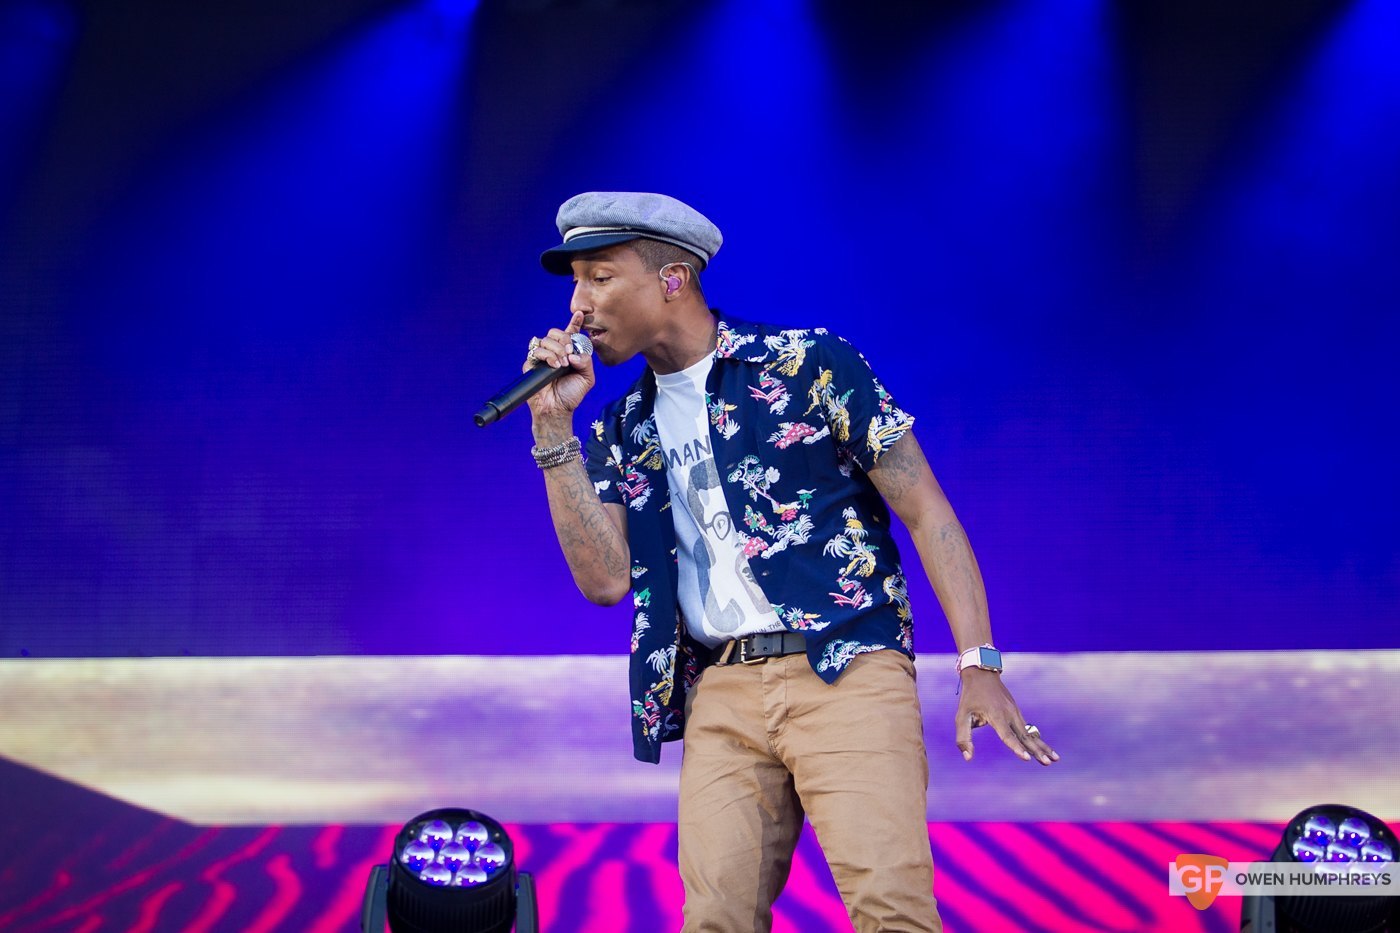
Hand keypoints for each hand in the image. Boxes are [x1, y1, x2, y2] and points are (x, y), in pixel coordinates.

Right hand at [525, 310, 595, 429]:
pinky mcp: (531, 365)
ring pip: (545, 340)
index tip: (581, 314)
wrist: (559, 409)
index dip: (575, 322)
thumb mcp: (587, 378)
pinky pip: (535, 352)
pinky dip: (548, 357)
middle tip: (569, 351)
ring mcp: (541, 358)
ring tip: (563, 364)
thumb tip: (573, 353)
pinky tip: (555, 366)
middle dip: (563, 339)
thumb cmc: (572, 394)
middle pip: (554, 332)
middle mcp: (554, 352)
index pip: (570, 333)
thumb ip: (586, 362)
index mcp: (568, 353)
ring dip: (556, 350)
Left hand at [955, 670, 1058, 765]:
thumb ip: (963, 738)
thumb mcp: (961, 716)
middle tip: (1048, 763)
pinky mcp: (1017, 713)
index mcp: (996, 715)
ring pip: (1031, 734)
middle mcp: (1010, 714)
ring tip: (1056, 759)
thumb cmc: (970, 696)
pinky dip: (1038, 740)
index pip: (1007, 735)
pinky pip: (1029, 729)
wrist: (982, 673)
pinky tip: (1046, 749)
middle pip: (1025, 736)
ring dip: (1042, 747)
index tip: (1026, 758)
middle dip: (1037, 750)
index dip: (1016, 747)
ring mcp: (1016, 713)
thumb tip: (968, 758)